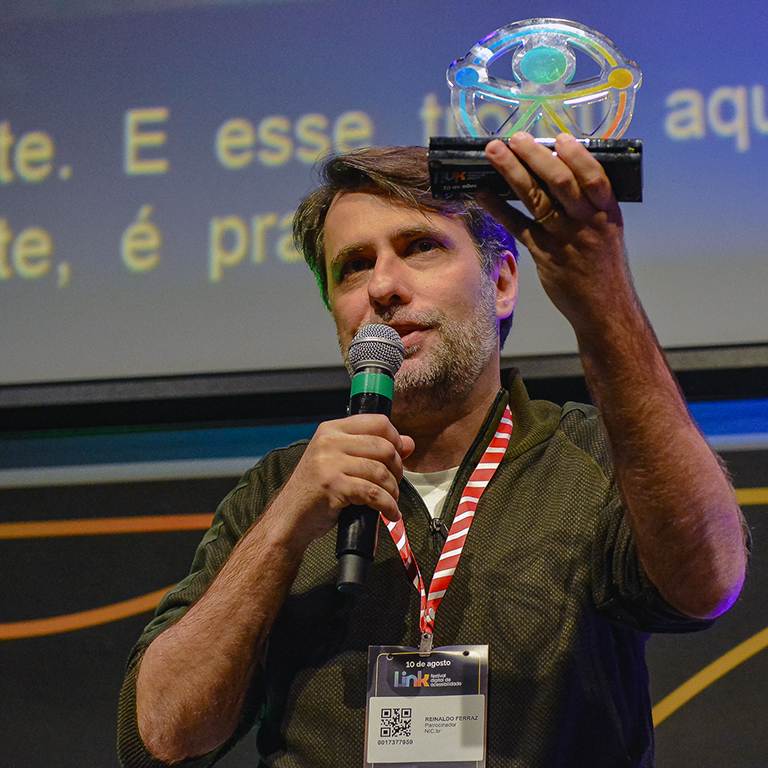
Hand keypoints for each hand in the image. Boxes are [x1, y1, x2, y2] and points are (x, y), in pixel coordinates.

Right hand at [269, 415, 414, 548]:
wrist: (290, 517)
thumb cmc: (315, 490)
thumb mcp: (341, 462)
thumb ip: (372, 449)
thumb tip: (408, 443)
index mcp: (332, 429)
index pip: (378, 422)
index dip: (395, 439)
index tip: (398, 455)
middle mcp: (330, 441)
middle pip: (384, 447)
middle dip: (397, 469)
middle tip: (394, 483)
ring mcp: (330, 462)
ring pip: (380, 471)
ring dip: (392, 490)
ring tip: (390, 500)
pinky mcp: (333, 485)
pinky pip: (373, 493)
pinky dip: (387, 505)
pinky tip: (389, 512)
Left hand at [478, 132, 632, 332]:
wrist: (605, 307)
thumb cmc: (604, 263)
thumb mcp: (607, 228)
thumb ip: (589, 202)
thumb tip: (562, 167)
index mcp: (607, 211)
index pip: (593, 176)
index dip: (576, 155)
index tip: (558, 137)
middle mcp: (586, 221)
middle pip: (559, 182)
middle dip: (535, 156)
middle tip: (515, 137)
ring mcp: (564, 238)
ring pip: (536, 199)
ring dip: (512, 173)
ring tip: (494, 152)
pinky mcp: (544, 255)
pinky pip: (518, 227)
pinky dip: (499, 209)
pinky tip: (482, 194)